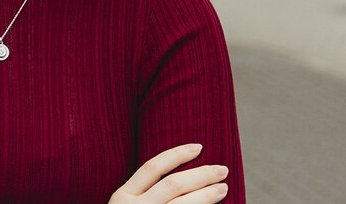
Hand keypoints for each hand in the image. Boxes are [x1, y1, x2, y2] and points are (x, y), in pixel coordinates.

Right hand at [109, 143, 228, 203]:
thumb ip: (143, 195)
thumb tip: (183, 180)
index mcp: (122, 197)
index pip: (152, 168)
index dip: (177, 155)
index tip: (199, 147)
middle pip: (173, 185)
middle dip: (201, 175)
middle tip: (222, 170)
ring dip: (206, 194)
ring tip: (223, 188)